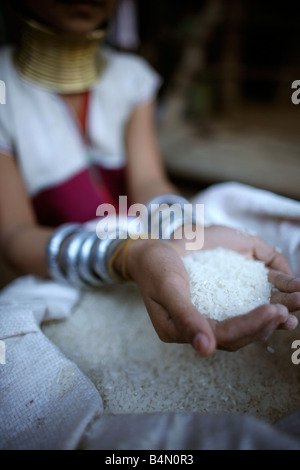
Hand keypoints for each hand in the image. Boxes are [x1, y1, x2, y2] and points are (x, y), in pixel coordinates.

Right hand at [123, 226, 298, 356]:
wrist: (150, 252)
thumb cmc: (155, 267)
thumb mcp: (167, 288)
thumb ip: (186, 318)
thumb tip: (206, 350)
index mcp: (183, 330)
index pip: (223, 336)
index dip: (250, 326)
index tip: (273, 312)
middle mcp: (199, 327)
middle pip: (239, 334)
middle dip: (267, 323)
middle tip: (289, 311)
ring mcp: (210, 315)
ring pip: (245, 324)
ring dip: (271, 317)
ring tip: (295, 305)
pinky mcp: (218, 303)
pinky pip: (244, 309)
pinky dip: (264, 304)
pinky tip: (282, 298)